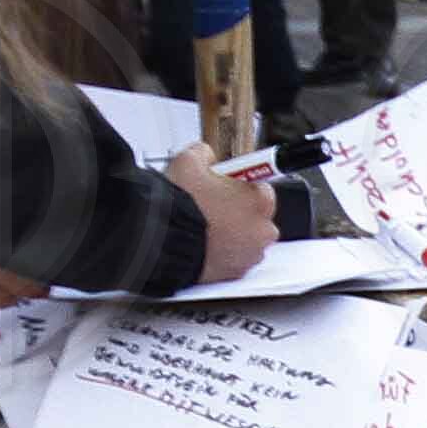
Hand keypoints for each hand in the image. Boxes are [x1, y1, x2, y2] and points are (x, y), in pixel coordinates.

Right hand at [166, 145, 278, 282]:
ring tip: (205, 226)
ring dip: (232, 233)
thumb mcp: (189, 162)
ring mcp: (251, 254)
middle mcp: (263, 229)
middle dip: (238, 211)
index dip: (240, 186)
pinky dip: (224, 253)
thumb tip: (206, 155)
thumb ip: (205, 154)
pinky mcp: (236, 273)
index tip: (228, 186)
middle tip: (213, 206)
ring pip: (247, 239)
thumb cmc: (180, 206)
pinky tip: (204, 243)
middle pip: (256, 215)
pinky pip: (235, 259)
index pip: (261, 188)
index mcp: (260, 200)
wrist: (163, 241)